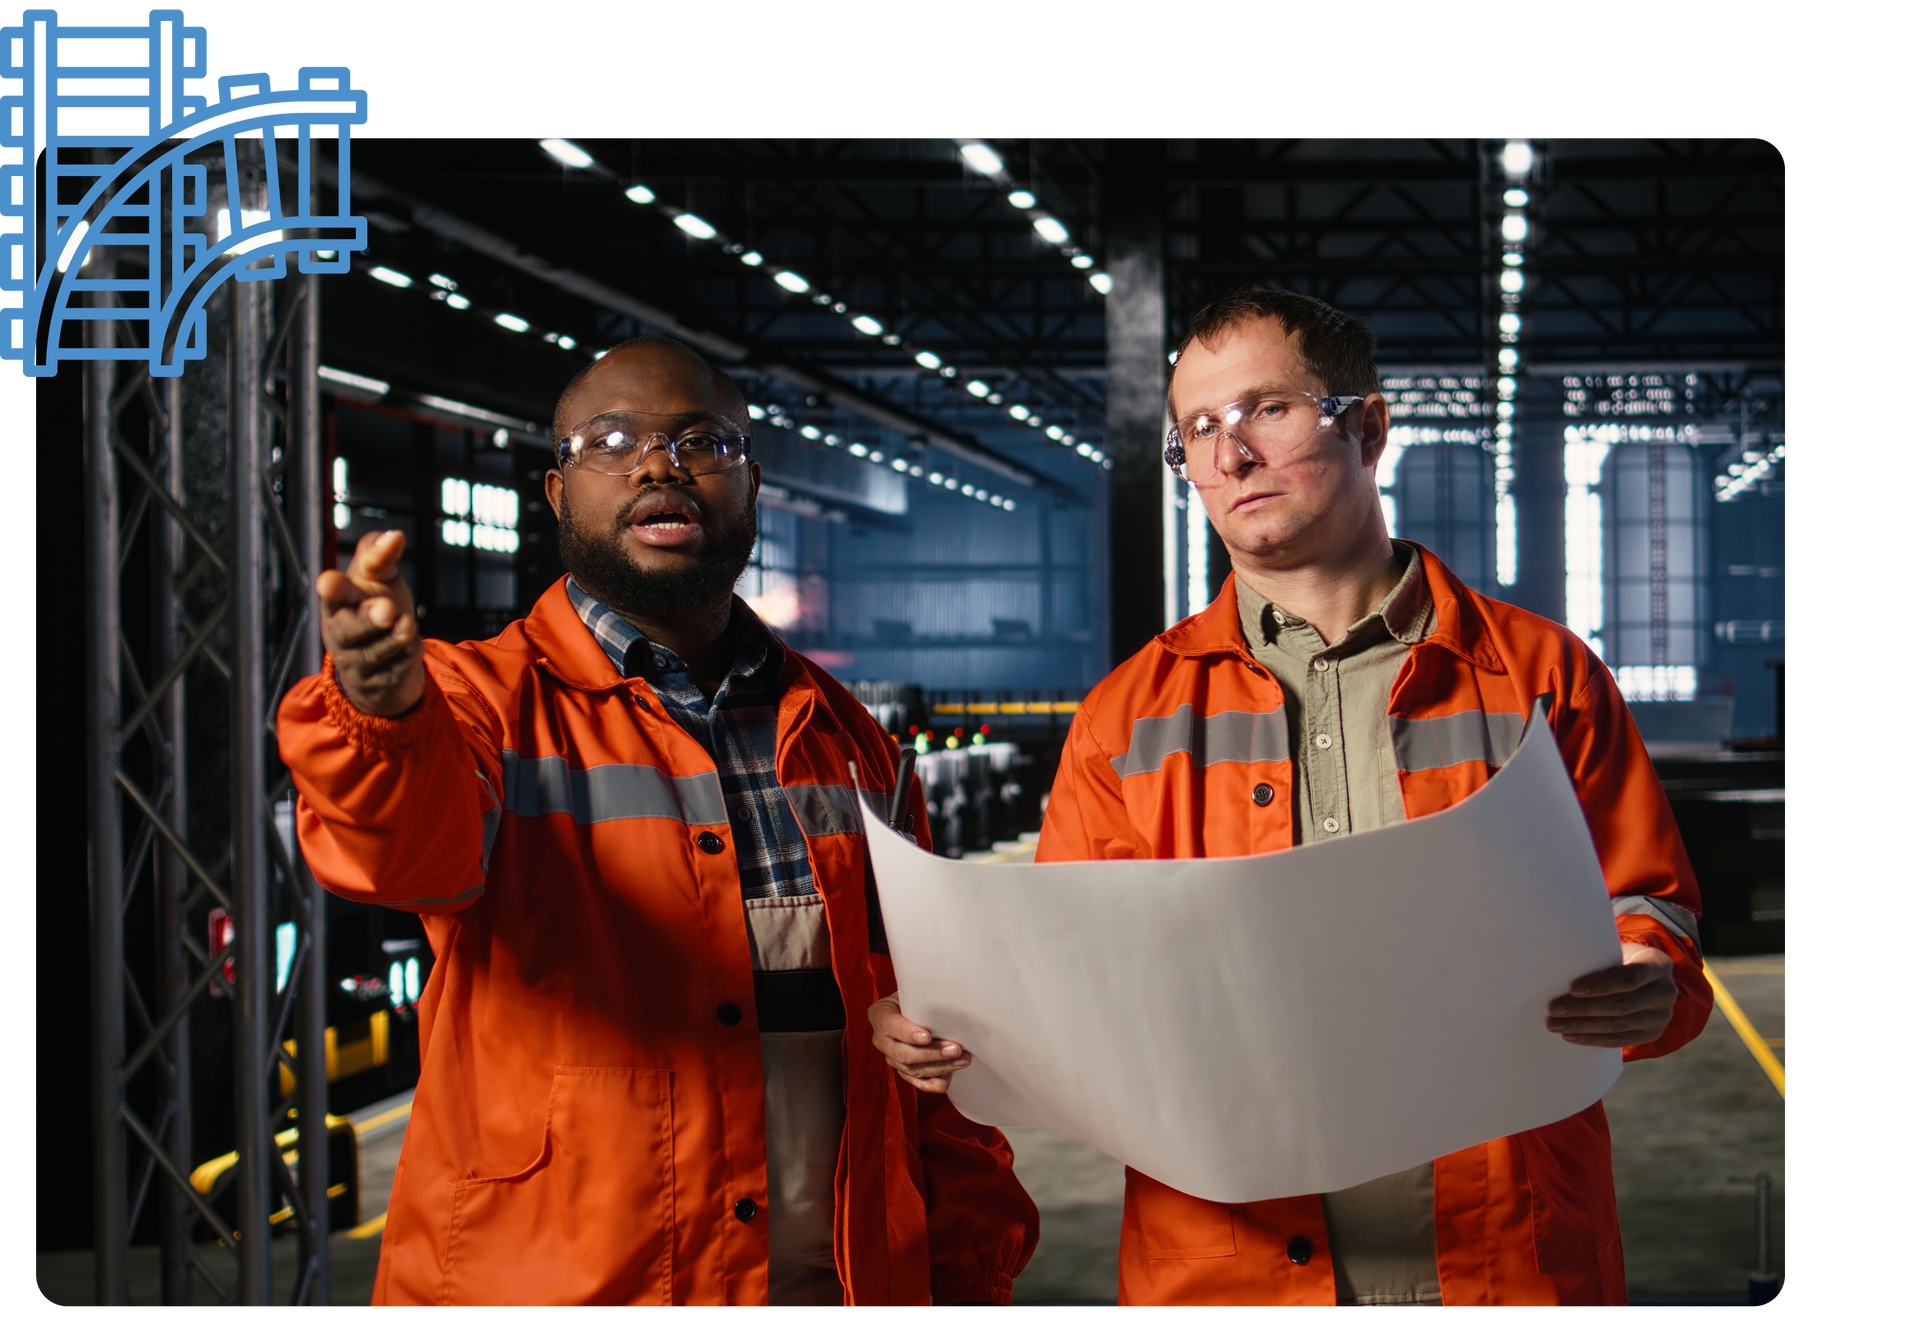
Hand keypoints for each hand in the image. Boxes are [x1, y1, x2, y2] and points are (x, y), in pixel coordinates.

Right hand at [318, 530, 426, 717]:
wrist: (385, 660)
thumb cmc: (378, 605)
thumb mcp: (379, 577)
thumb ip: (381, 554)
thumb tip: (396, 535)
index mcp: (337, 600)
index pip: (333, 593)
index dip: (333, 588)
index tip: (330, 581)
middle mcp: (338, 631)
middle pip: (351, 627)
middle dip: (369, 618)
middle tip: (387, 609)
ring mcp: (352, 661)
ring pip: (379, 649)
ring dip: (400, 636)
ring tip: (405, 625)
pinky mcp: (373, 685)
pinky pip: (399, 668)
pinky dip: (410, 655)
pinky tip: (405, 651)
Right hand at [869, 993, 970, 1093]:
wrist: (913, 1008)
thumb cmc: (916, 997)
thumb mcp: (914, 991)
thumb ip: (922, 996)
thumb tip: (948, 996)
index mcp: (880, 1015)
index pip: (889, 1025)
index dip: (907, 1033)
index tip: (927, 1036)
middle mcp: (882, 1039)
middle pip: (902, 1053)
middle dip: (931, 1053)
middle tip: (955, 1049)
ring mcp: (892, 1057)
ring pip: (912, 1069)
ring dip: (940, 1067)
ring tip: (962, 1059)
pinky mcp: (904, 1071)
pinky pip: (917, 1083)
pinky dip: (934, 1082)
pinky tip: (949, 1076)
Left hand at [1547, 943, 1676, 1047]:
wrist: (1648, 980)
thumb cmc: (1622, 960)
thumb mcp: (1617, 952)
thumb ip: (1600, 960)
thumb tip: (1560, 970)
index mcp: (1658, 965)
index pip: (1629, 978)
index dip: (1600, 985)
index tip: (1572, 988)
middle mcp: (1665, 992)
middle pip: (1622, 1005)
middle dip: (1584, 1009)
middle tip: (1554, 1009)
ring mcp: (1661, 1016)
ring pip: (1618, 1025)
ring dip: (1583, 1027)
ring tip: (1555, 1025)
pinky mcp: (1652, 1034)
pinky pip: (1619, 1040)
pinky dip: (1593, 1039)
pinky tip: (1571, 1035)